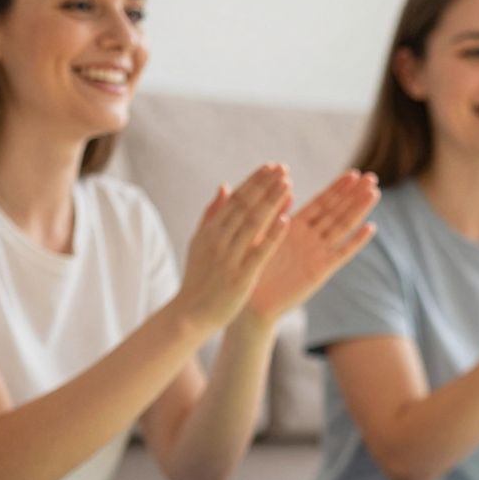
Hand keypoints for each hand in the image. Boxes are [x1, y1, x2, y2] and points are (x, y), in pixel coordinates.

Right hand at [174, 164, 292, 333]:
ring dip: (270, 202)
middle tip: (284, 168)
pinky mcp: (241, 276)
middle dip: (265, 185)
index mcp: (210, 230)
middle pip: (244, 206)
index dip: (254, 182)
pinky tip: (286, 220)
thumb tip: (225, 185)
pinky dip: (272, 234)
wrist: (191, 313)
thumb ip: (213, 213)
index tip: (271, 166)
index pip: (235, 199)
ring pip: (252, 223)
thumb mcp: (200, 242)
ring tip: (287, 184)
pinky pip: (259, 251)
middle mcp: (218, 240)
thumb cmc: (199, 278)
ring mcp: (229, 257)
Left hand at [244, 170, 379, 323]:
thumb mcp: (258, 233)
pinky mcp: (320, 271)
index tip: (354, 173)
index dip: (337, 188)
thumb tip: (286, 186)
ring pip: (342, 227)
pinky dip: (356, 241)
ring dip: (358, 210)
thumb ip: (273, 211)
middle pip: (337, 211)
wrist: (250, 301)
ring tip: (374, 193)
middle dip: (354, 195)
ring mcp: (317, 254)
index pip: (321, 202)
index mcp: (294, 226)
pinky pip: (341, 254)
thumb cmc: (249, 268)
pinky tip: (370, 228)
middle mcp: (310, 238)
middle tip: (372, 177)